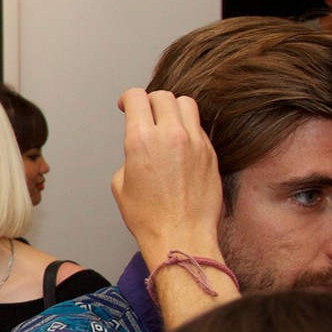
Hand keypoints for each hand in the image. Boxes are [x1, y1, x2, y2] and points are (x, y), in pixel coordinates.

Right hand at [112, 89, 223, 262]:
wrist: (181, 236)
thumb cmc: (149, 217)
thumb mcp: (120, 184)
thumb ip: (130, 155)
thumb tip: (139, 147)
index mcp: (142, 140)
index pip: (136, 97)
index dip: (127, 98)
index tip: (126, 105)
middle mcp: (170, 135)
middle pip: (163, 95)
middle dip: (150, 101)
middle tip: (146, 113)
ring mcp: (195, 142)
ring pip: (186, 104)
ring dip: (173, 109)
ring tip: (167, 123)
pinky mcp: (210, 153)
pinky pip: (199, 127)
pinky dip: (188, 129)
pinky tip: (181, 144)